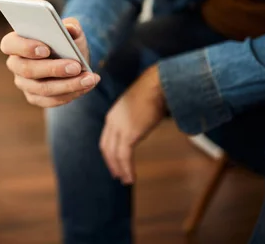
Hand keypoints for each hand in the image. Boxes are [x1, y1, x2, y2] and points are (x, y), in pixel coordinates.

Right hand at [1, 17, 100, 107]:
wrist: (72, 59)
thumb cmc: (66, 41)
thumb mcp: (70, 29)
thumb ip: (71, 25)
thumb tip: (70, 28)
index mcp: (16, 42)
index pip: (10, 44)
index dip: (25, 47)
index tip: (46, 49)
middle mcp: (15, 64)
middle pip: (27, 70)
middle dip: (53, 69)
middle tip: (76, 66)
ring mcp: (23, 83)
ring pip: (42, 89)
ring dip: (68, 85)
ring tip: (89, 78)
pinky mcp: (35, 97)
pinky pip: (51, 100)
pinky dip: (71, 94)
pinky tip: (88, 85)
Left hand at [100, 65, 166, 184]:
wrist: (158, 85)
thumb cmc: (152, 93)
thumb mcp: (137, 107)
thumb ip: (134, 118)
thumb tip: (141, 125)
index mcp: (113, 115)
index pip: (106, 139)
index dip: (109, 153)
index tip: (114, 163)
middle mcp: (112, 122)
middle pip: (107, 148)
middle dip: (111, 163)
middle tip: (117, 176)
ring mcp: (119, 128)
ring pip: (115, 155)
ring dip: (120, 169)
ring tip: (126, 180)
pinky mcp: (129, 134)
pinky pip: (125, 156)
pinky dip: (127, 169)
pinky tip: (131, 177)